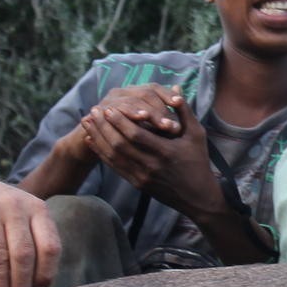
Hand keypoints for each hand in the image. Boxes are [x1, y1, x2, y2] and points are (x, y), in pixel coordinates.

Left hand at [79, 85, 225, 217]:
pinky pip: (114, 167)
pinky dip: (101, 153)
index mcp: (166, 152)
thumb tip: (176, 89)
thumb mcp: (197, 135)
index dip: (120, 121)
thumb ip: (184, 112)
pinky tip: (92, 141)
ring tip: (87, 123)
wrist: (197, 196)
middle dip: (104, 127)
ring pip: (113, 156)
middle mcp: (151, 166)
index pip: (136, 135)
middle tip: (94, 111)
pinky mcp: (137, 184)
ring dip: (98, 138)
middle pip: (120, 145)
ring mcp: (142, 177)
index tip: (108, 108)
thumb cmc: (198, 162)